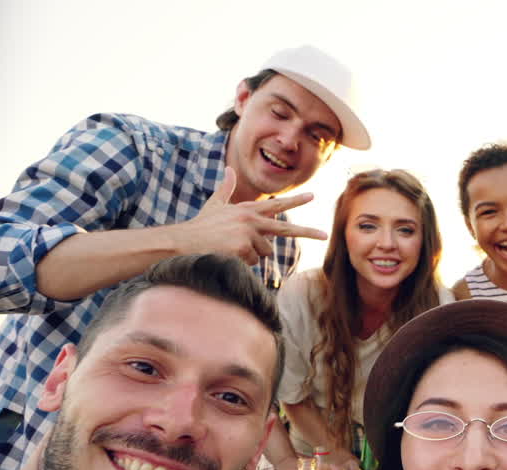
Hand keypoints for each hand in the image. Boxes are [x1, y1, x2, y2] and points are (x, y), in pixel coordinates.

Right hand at [177, 167, 327, 263]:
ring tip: (231, 249)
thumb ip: (226, 189)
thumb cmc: (200, 227)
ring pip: (264, 252)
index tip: (311, 196)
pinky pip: (252, 261)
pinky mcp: (242, 247)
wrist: (183, 241)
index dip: (294, 200)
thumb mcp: (215, 205)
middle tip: (324, 235)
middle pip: (284, 228)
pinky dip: (241, 263)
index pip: (276, 204)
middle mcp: (250, 219)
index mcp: (247, 209)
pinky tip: (227, 255)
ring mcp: (247, 233)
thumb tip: (230, 169)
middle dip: (307, 231)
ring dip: (251, 255)